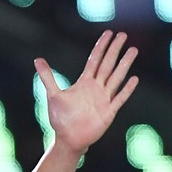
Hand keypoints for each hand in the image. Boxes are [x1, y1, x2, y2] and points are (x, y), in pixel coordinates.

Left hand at [37, 30, 138, 153]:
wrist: (68, 139)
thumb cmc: (61, 118)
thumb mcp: (53, 95)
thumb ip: (47, 77)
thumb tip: (37, 59)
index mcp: (85, 82)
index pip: (95, 59)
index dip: (102, 46)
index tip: (109, 33)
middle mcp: (96, 88)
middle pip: (107, 64)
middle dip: (115, 49)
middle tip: (123, 34)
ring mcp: (104, 99)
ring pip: (116, 77)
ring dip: (124, 64)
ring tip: (133, 50)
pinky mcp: (108, 112)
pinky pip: (119, 98)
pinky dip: (126, 89)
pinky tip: (134, 79)